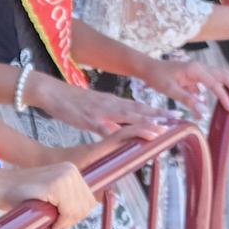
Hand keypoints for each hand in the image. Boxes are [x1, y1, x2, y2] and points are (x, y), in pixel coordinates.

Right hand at [0, 161, 96, 228]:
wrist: (0, 187)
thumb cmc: (22, 195)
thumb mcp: (51, 195)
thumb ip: (67, 200)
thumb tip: (85, 212)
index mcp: (71, 170)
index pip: (89, 199)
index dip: (77, 214)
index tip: (61, 220)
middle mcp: (70, 170)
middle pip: (87, 205)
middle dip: (73, 219)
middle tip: (55, 224)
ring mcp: (64, 176)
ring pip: (79, 210)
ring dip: (66, 221)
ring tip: (50, 221)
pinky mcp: (55, 186)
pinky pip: (68, 212)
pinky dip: (60, 222)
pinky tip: (48, 221)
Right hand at [35, 76, 177, 137]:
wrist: (51, 91)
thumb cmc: (70, 100)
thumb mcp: (94, 107)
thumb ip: (109, 116)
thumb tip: (119, 127)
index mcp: (113, 102)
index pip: (139, 106)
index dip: (157, 111)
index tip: (174, 115)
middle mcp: (111, 105)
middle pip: (139, 110)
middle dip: (159, 114)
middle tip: (177, 119)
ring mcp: (101, 112)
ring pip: (126, 116)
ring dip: (144, 122)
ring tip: (161, 128)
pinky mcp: (88, 120)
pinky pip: (105, 128)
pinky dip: (117, 132)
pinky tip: (126, 138)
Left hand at [145, 55, 228, 116]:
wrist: (148, 68)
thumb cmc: (157, 78)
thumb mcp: (169, 90)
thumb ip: (187, 99)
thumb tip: (203, 111)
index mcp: (195, 70)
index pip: (215, 84)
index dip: (225, 97)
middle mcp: (201, 67)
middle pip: (224, 77)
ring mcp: (201, 68)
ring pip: (223, 74)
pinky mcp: (199, 73)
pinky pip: (218, 75)